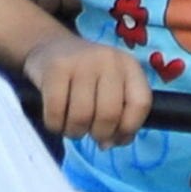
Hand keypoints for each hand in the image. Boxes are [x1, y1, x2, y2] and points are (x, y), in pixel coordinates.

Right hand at [24, 30, 149, 147]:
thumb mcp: (109, 88)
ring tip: (71, 127)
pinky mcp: (55, 68)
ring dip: (75, 132)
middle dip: (98, 134)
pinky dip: (55, 126)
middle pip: (110, 114)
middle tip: (89, 133)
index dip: (129, 128)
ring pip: (82, 116)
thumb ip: (118, 116)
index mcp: (129, 66)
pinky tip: (56, 121)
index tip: (115, 137)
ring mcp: (81, 62)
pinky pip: (56, 111)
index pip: (140, 103)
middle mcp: (109, 60)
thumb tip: (108, 144)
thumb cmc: (84, 76)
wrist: (49, 47)